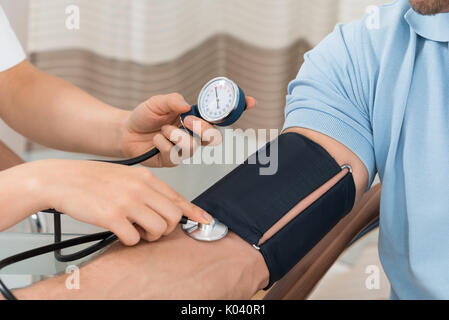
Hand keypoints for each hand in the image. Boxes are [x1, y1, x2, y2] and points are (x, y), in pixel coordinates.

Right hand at [27, 159, 212, 244]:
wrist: (64, 179)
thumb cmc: (94, 178)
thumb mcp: (127, 176)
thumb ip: (147, 189)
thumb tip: (166, 206)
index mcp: (145, 178)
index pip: (177, 197)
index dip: (194, 211)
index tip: (205, 220)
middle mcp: (140, 188)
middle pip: (173, 217)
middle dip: (167, 228)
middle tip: (154, 229)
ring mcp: (127, 202)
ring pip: (158, 229)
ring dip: (150, 236)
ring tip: (137, 230)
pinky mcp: (112, 216)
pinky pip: (134, 238)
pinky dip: (130, 240)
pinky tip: (121, 232)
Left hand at [121, 93, 256, 166]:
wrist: (125, 132)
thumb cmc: (144, 116)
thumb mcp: (157, 102)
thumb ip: (172, 100)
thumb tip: (187, 104)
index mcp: (194, 117)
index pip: (219, 115)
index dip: (237, 109)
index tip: (250, 102)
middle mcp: (193, 134)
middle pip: (212, 135)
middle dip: (200, 128)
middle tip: (185, 120)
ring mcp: (185, 148)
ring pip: (192, 145)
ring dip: (173, 134)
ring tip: (161, 129)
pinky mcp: (174, 160)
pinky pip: (175, 154)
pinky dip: (161, 143)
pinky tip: (155, 139)